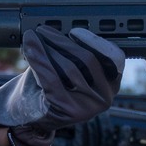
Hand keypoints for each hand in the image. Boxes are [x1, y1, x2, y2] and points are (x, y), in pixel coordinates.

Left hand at [0, 27, 123, 145]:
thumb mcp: (70, 72)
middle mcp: (104, 99)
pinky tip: (30, 47)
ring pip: (69, 67)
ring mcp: (87, 107)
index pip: (115, 58)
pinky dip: (38, 58)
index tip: (74, 31)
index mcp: (111, 87)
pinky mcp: (66, 109)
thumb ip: (74, 53)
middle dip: (64, 40)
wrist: (32, 118)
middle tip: (45, 30)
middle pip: (88, 59)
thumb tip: (62, 28)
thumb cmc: (51, 91)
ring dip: (49, 47)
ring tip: (35, 37)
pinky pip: (51, 77)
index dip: (95, 41)